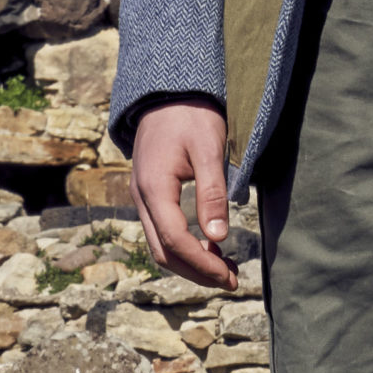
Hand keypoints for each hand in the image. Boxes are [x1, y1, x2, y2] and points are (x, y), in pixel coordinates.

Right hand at [130, 98, 239, 289]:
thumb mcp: (208, 149)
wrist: (168, 92)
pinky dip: (184, 247)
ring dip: (190, 263)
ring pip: (159, 245)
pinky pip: (161, 230)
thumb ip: (212, 192)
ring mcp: (142, 197)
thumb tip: (219, 238)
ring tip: (225, 269)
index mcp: (154, 188)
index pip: (175, 241)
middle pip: (163, 252)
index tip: (230, 277)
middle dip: (196, 272)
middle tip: (231, 281)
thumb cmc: (192, 116)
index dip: (202, 265)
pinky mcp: (150, 194)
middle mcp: (141, 197)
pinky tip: (210, 247)